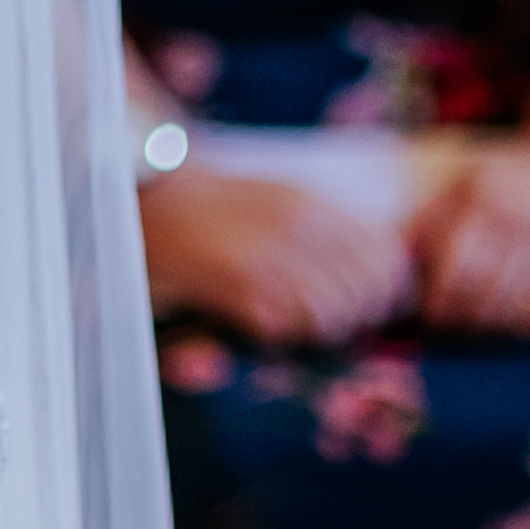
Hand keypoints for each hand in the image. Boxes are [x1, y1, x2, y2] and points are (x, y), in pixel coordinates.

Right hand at [141, 163, 414, 346]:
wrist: (143, 191)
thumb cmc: (211, 202)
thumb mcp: (277, 197)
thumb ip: (326, 227)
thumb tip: (381, 267)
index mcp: (310, 202)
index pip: (384, 257)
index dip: (386, 293)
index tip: (370, 308)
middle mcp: (295, 225)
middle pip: (363, 293)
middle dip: (354, 320)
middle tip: (330, 327)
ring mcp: (263, 254)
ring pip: (327, 315)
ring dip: (315, 333)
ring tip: (293, 328)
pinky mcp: (231, 282)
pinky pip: (280, 327)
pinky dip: (275, 337)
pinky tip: (259, 326)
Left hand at [410, 134, 529, 336]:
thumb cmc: (512, 180)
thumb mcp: (466, 179)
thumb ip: (430, 215)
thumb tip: (396, 256)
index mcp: (490, 196)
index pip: (456, 272)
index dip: (439, 302)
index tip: (433, 310)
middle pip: (489, 302)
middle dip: (467, 319)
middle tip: (460, 320)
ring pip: (526, 318)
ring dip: (504, 327)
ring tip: (491, 317)